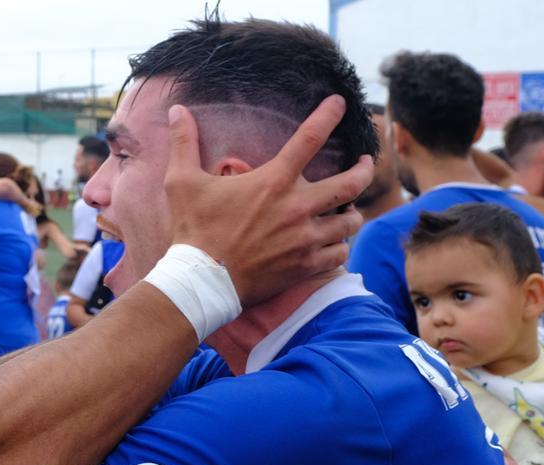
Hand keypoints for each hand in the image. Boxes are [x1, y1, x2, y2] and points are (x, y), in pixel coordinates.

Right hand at [163, 95, 370, 306]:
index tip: (340, 103)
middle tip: (367, 163)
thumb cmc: (194, 230)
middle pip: (351, 182)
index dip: (328, 115)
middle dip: (365, 169)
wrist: (202, 282)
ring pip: (350, 221)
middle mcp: (297, 207)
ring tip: (349, 209)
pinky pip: (340, 253)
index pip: (310, 138)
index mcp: (273, 181)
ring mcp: (305, 238)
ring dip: (352, 213)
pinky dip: (340, 246)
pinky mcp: (306, 265)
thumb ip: (184, 143)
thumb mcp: (182, 182)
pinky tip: (335, 243)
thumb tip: (176, 110)